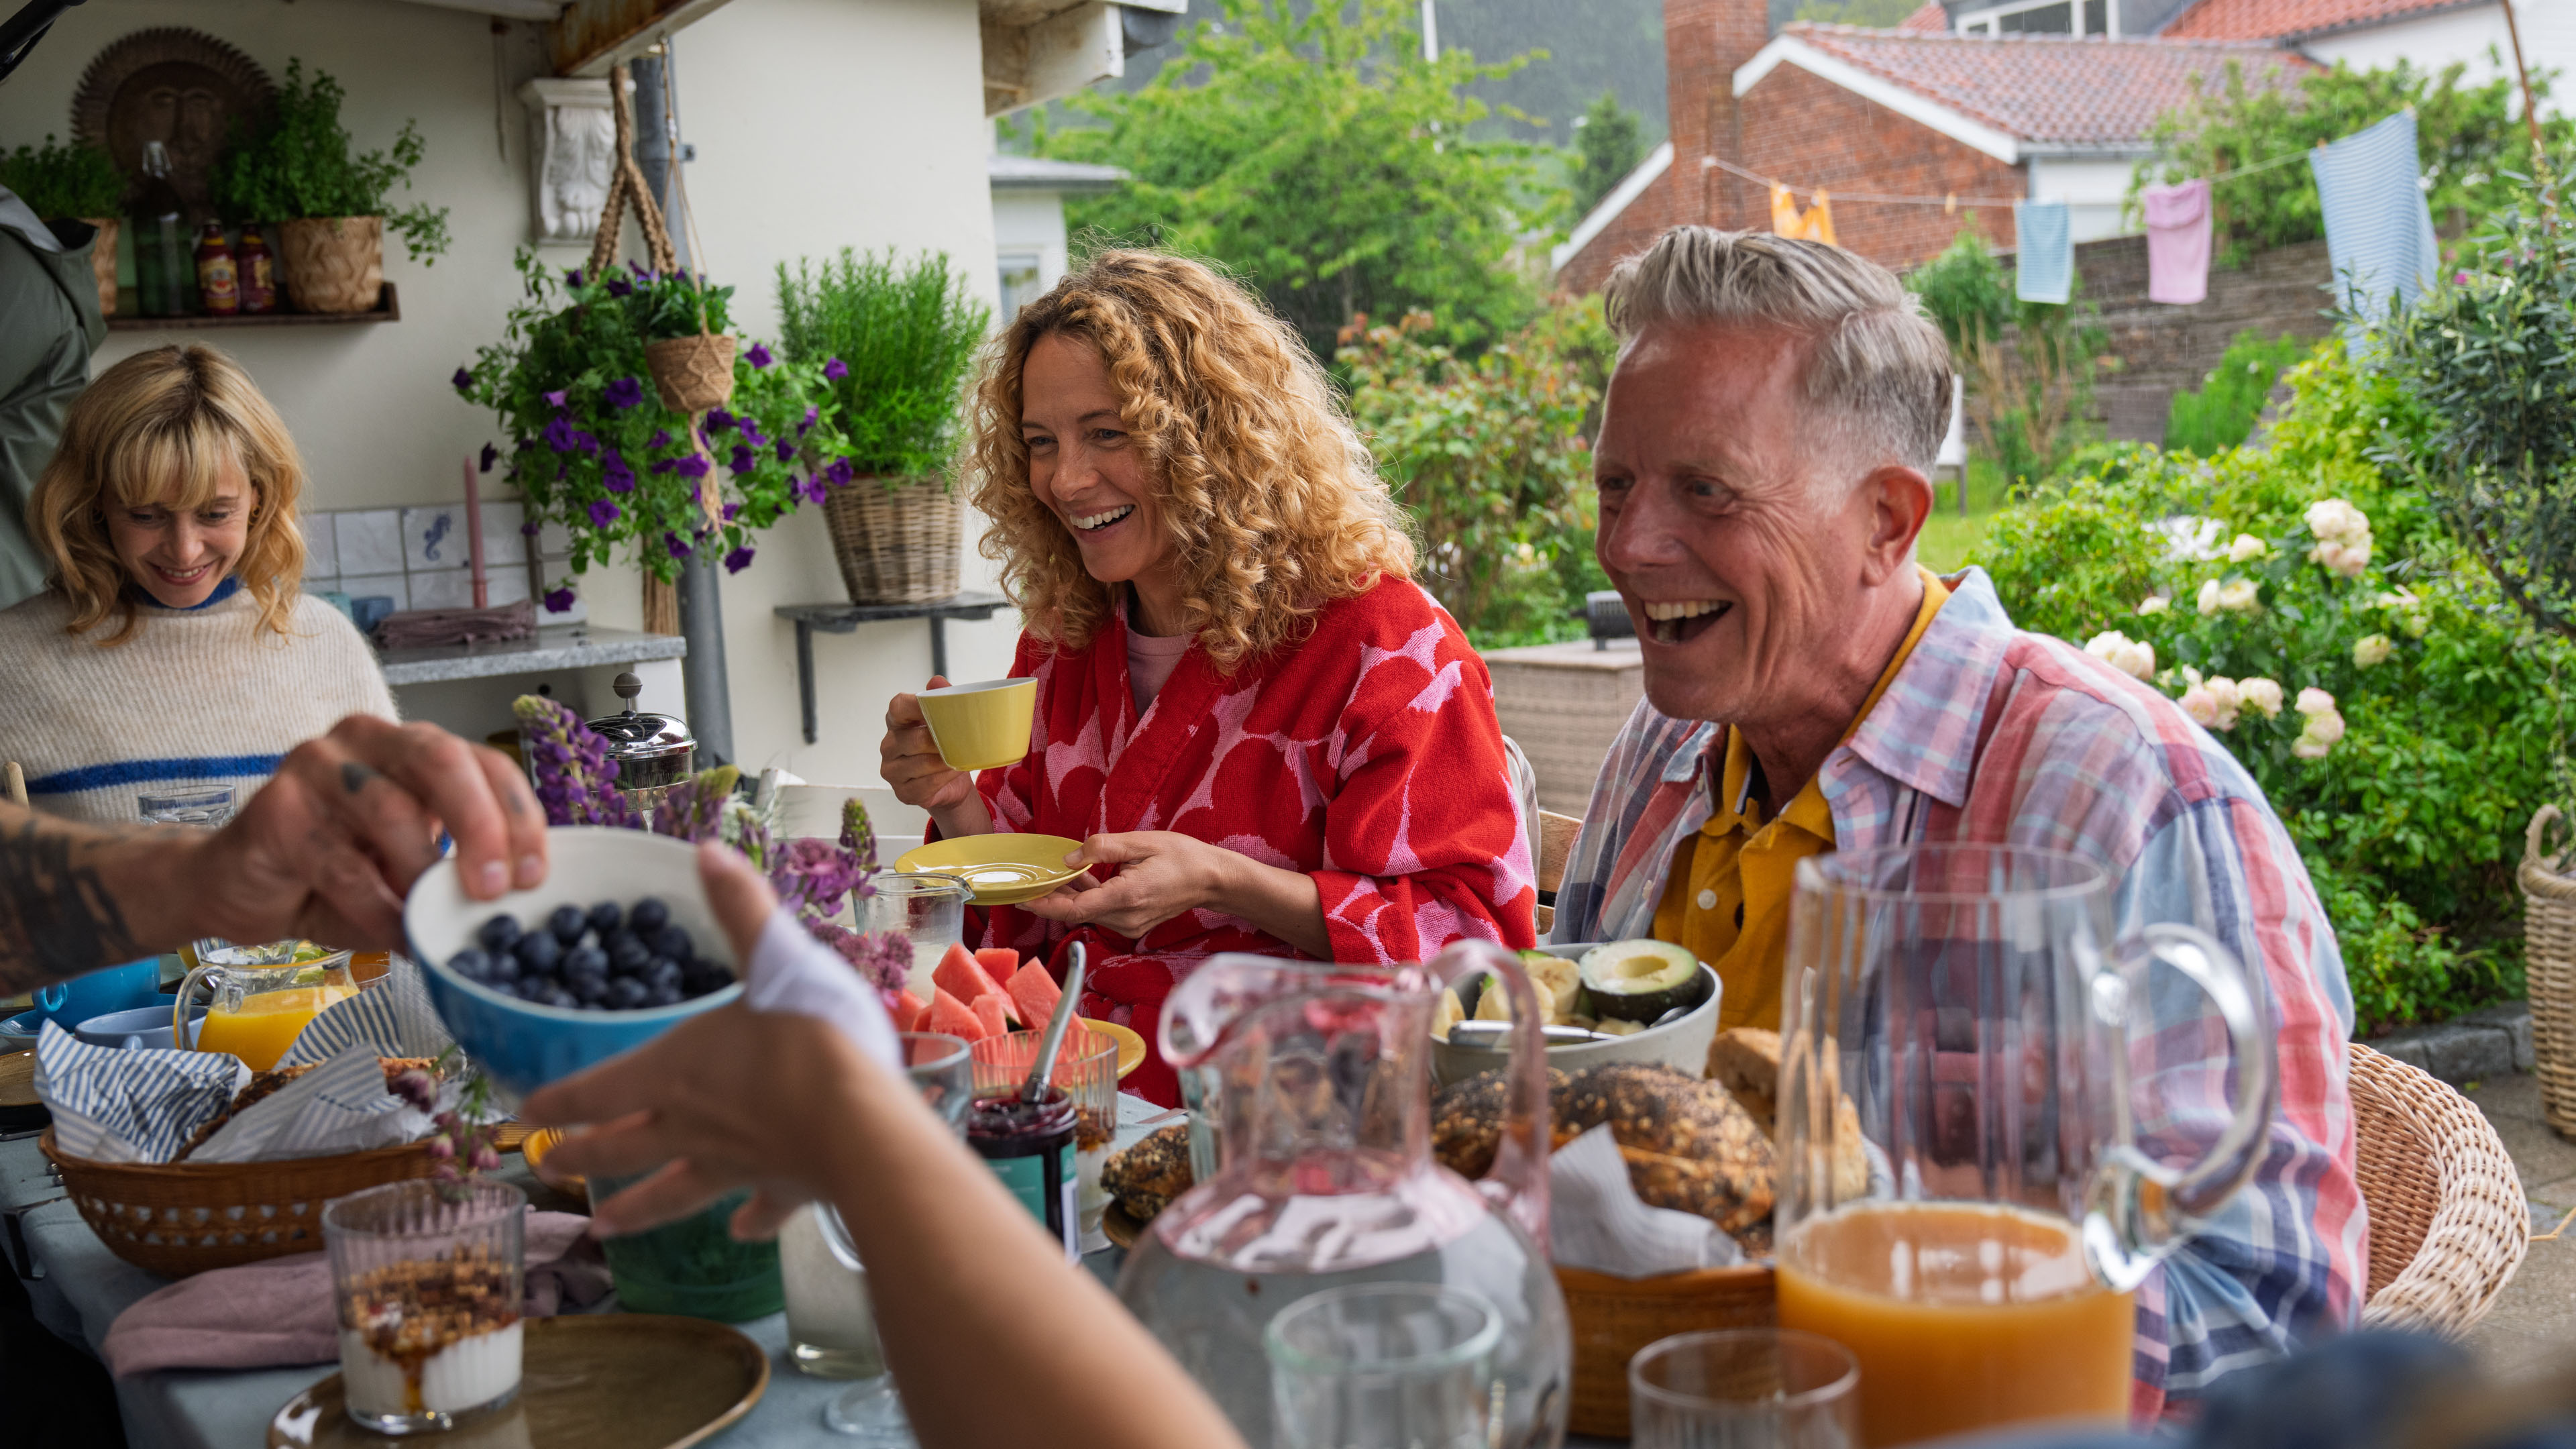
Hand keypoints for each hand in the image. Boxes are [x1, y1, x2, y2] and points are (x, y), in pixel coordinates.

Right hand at [193, 715, 546, 950]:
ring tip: (435, 921)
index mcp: (414, 747)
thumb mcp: (410, 867)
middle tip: (495, 888)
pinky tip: (394, 936)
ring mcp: (317, 764)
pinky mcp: (276, 806)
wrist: (237, 888)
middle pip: (441, 762)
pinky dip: (376, 907)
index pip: (484, 763)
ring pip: (390, 810)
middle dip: (481, 826)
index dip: (518, 816)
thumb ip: (457, 870)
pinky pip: (340, 861)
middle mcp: (368, 741)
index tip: (535, 874)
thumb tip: (519, 902)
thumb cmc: (334, 875)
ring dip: (421, 875)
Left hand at [523, 843, 877, 1238]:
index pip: (598, 1090)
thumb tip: (705, 850)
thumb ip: (741, 909)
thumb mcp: (775, 958)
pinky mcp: (786, 1189)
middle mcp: (693, 1126)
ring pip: (672, 1192)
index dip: (558, 1100)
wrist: (863, 1127)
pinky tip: (740, 1232)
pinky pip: (759, 1210)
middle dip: (580, 1157)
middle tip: (546, 1169)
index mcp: (676, 1071)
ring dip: (636, 1209)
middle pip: (621, 1148)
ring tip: (604, 1227)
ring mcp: (737, 1165)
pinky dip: (747, 1221)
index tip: (524, 1114)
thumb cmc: (808, 1041)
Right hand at [881, 676, 990, 836]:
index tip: (937, 708)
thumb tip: (936, 681)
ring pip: (920, 764)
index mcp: (896, 722)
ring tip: (961, 757)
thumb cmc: (946, 746)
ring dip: (944, 761)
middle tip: (960, 739)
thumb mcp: (948, 721)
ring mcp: (892, 771)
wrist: (953, 782)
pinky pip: (925, 785)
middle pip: (912, 739)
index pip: (897, 708)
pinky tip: (954, 772)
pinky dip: (944, 778)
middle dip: (939, 741)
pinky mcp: (903, 793)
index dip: (916, 706)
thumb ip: (942, 699)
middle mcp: (889, 746)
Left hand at [1018, 831, 1237, 941]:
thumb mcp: (1141, 842)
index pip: (1075, 909)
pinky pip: (1103, 913)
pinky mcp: (1134, 924)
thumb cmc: (1182, 857)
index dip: (1046, 905)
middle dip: (1052, 898)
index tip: (1023, 898)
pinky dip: (1088, 898)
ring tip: (1053, 877)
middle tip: (1029, 883)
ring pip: (1089, 913)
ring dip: (1070, 897)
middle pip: (1078, 913)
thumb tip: (1069, 858)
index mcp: (1126, 897)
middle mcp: (1126, 917)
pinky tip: (1082, 880)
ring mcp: (1131, 924)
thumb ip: (1101, 848)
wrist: (1213, 879)